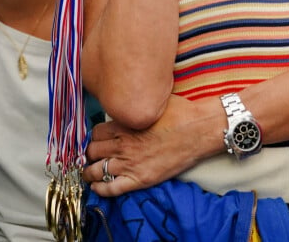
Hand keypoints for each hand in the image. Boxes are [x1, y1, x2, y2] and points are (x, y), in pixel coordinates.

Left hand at [83, 95, 218, 194]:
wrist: (198, 130)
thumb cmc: (179, 112)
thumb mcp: (153, 101)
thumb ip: (136, 105)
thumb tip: (130, 100)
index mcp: (124, 124)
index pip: (96, 132)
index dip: (95, 136)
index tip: (98, 139)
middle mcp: (122, 144)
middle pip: (93, 151)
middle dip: (90, 153)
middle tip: (93, 155)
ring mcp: (130, 163)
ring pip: (96, 170)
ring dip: (90, 171)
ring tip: (89, 172)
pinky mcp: (140, 179)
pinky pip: (111, 188)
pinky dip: (100, 188)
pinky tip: (97, 187)